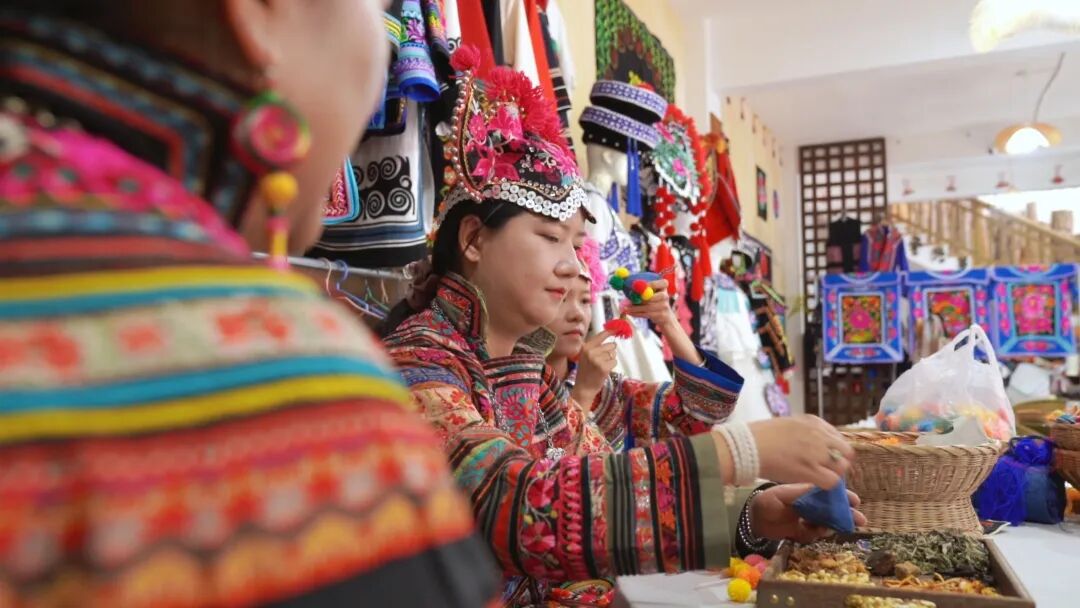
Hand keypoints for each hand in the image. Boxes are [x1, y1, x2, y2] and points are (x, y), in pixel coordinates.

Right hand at [570, 330, 617, 407]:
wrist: (584, 388)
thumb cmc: (586, 372)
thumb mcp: (585, 357)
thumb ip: (595, 347)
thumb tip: (610, 338)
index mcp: (586, 347)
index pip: (601, 336)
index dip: (610, 331)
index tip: (617, 328)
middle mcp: (591, 352)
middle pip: (610, 345)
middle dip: (610, 352)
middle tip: (602, 361)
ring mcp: (597, 359)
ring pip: (613, 354)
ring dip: (610, 360)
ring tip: (602, 366)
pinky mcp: (603, 367)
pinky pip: (614, 362)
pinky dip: (612, 366)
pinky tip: (604, 371)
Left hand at [623, 279, 676, 329]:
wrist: (664, 316)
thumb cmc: (653, 300)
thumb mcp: (649, 291)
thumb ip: (640, 286)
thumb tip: (624, 280)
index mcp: (663, 286)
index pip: (662, 283)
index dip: (651, 284)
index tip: (639, 286)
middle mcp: (665, 295)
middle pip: (652, 297)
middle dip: (640, 298)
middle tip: (629, 299)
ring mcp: (664, 306)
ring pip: (648, 307)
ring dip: (635, 308)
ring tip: (625, 308)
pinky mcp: (661, 315)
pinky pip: (646, 314)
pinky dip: (636, 313)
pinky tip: (629, 312)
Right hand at [748, 415, 853, 488]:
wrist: (747, 446)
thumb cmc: (759, 436)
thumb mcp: (788, 424)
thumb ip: (805, 432)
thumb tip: (814, 443)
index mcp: (813, 421)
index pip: (838, 437)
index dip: (834, 449)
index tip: (825, 457)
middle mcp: (819, 435)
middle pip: (846, 452)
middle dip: (839, 462)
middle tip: (825, 469)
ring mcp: (816, 453)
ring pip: (842, 468)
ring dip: (833, 474)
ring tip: (819, 477)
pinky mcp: (810, 470)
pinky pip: (832, 481)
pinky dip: (827, 485)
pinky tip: (814, 483)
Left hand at [749, 483, 866, 542]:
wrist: (752, 520)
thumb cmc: (766, 501)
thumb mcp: (782, 495)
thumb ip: (800, 494)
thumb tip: (819, 490)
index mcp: (806, 493)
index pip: (828, 494)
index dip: (842, 497)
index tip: (854, 501)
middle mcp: (809, 506)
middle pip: (832, 509)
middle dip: (846, 514)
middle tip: (860, 520)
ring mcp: (806, 519)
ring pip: (826, 523)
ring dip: (833, 525)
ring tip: (834, 527)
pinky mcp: (801, 533)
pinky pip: (814, 535)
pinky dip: (816, 534)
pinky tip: (815, 531)